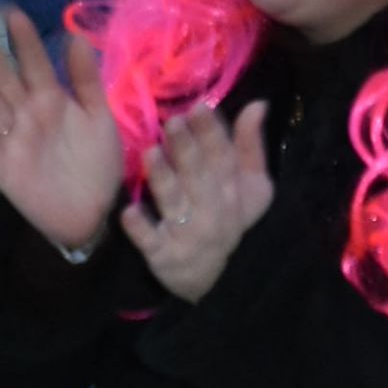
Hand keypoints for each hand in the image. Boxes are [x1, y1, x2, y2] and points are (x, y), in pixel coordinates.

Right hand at [0, 8, 125, 252]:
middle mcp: (27, 114)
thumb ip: (87, 80)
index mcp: (52, 99)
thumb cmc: (99, 164)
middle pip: (2, 76)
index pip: (34, 62)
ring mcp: (12, 139)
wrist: (96, 214)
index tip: (10, 10)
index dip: (24, 38)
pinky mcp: (2, 168)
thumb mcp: (100, 118)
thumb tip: (75, 36)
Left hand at [121, 103, 272, 301]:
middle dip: (186, 149)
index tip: (198, 106)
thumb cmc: (229, 221)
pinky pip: (150, 242)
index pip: (224, 159)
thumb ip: (250, 146)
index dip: (211, 133)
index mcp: (233, 193)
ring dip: (162, 178)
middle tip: (171, 122)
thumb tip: (257, 105)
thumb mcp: (251, 188)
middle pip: (198, 177)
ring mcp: (187, 235)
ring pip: (174, 204)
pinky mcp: (163, 256)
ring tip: (150, 152)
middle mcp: (212, 213)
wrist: (216, 282)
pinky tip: (129, 212)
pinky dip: (140, 229)